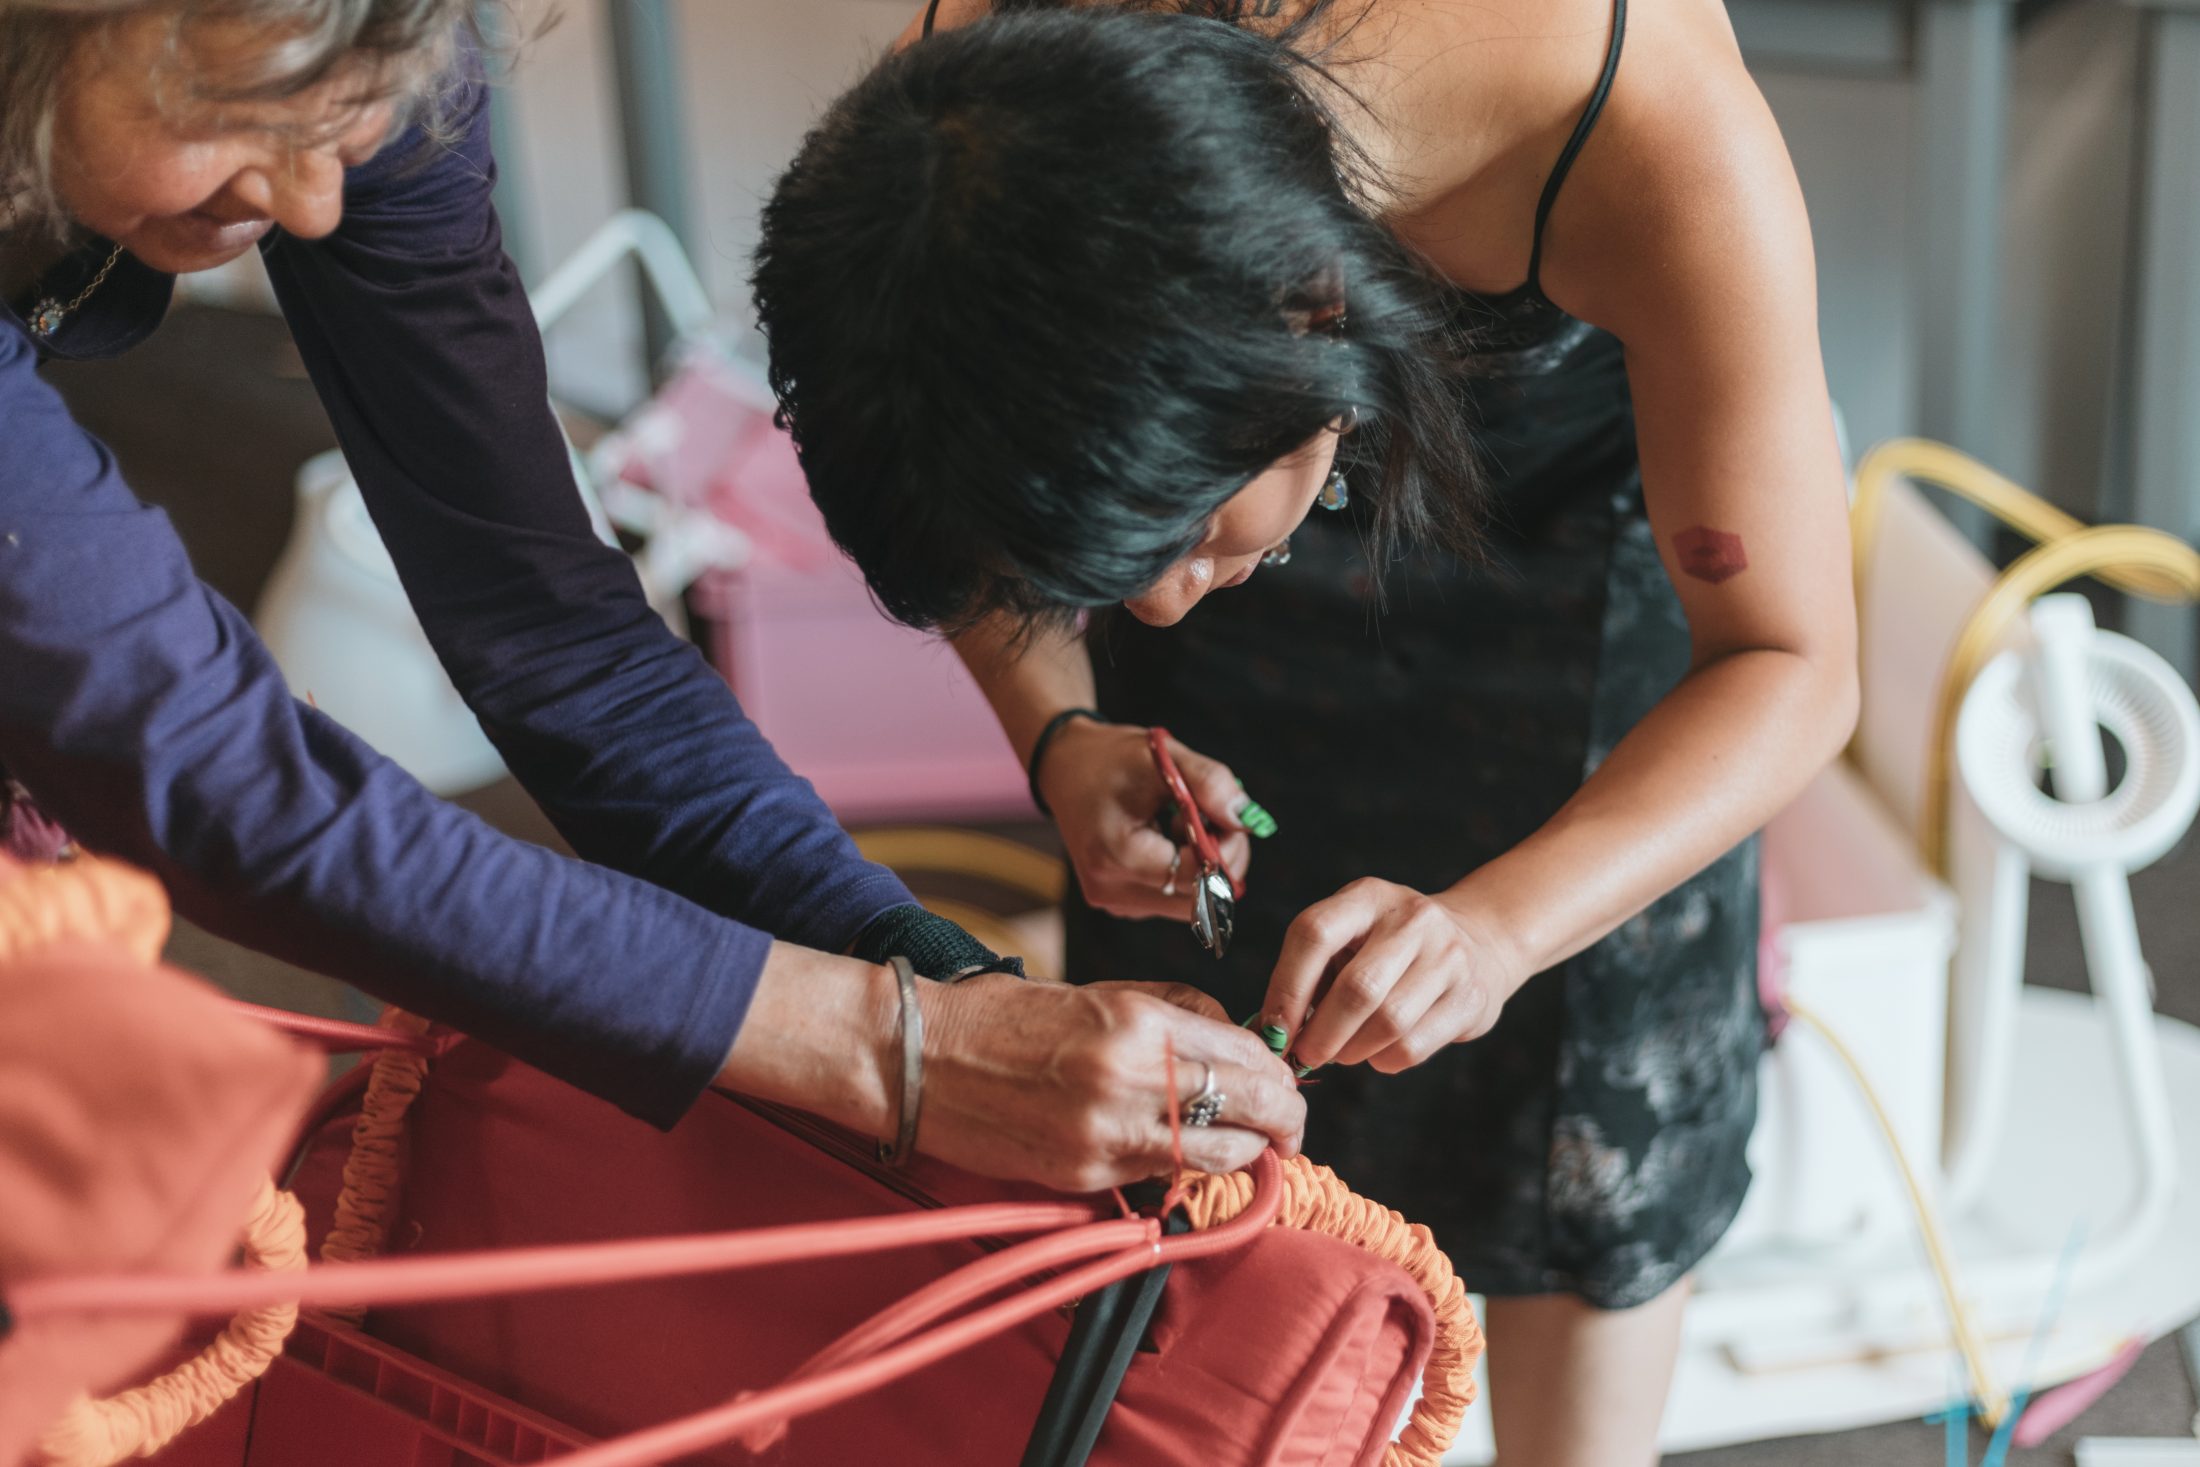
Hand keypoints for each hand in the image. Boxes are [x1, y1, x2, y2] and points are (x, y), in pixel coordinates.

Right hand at [923, 974, 1304, 1191]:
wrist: (915, 1056)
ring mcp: (1107, 1134)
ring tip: (1249, 1146)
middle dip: (1284, 1122)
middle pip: (1251, 1109)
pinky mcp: (1082, 1174)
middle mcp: (1131, 1079)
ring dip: (1245, 1153)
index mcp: (1138, 1022)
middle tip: (1289, 1128)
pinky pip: (1160, 1178)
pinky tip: (1184, 1157)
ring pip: (1218, 1156)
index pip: (1247, 1057)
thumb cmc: (1003, 1017)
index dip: (1280, 1078)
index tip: (1286, 1086)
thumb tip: (1235, 1038)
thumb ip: (1173, 1012)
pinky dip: (1184, 1169)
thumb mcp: (1098, 991)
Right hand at [1035, 720, 1258, 921]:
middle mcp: (1111, 888)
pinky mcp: (1118, 902)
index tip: (1226, 813)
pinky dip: (1182, 869)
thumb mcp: (1161, 757)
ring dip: (1201, 863)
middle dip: (1219, 856)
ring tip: (1178, 821)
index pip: (1198, 875)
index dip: (1227, 847)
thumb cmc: (1111, 758)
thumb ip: (1209, 783)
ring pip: (1191, 900)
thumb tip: (1248, 820)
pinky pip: (1172, 897)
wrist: (1065, 767)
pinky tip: (1164, 837)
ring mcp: (1113, 901)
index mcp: (1117, 853)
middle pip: (1200, 895)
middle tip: (1211, 812)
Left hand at [1261, 879, 1525, 1073]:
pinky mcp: (1470, 997)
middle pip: (1357, 988)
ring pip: (1388, 1023)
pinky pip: (1413, 1046)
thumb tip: (1270, 1031)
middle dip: (1321, 1034)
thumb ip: (1311, 976)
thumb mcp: (1351, 939)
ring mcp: (1448, 956)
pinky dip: (1383, 1060)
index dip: (1286, 988)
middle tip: (1304, 1056)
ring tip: (1342, 1052)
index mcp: (1367, 897)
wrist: (1480, 941)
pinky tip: (1378, 1051)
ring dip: (1352, 1051)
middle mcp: (1411, 919)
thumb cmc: (1390, 949)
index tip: (1272, 1029)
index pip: (1314, 933)